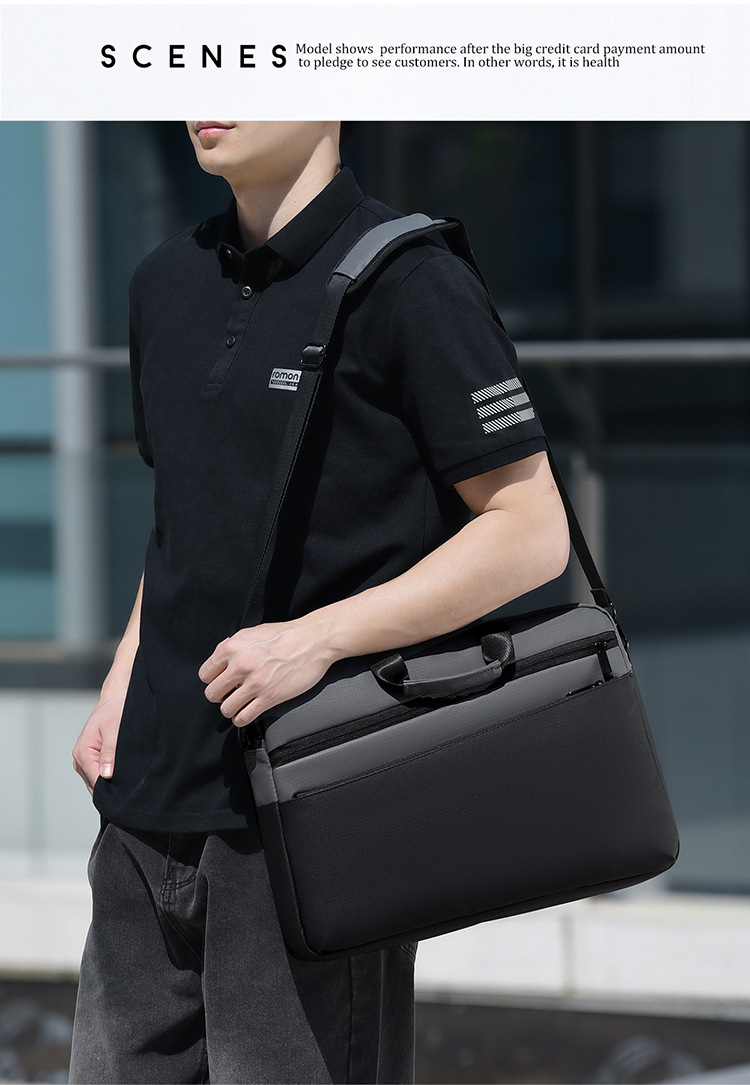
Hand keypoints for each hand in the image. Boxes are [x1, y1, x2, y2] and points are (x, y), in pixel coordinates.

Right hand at [72, 699, 122, 795]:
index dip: (110, 788)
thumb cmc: (114, 711)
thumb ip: (110, 752)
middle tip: (130, 786)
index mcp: (83, 752)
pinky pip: (98, 775)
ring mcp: (83, 761)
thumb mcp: (113, 729)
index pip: (95, 781)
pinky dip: (108, 777)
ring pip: (96, 782)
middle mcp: (80, 759)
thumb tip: (107, 774)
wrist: (114, 701)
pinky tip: (120, 773)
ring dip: (110, 782)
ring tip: (126, 777)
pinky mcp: (90, 760)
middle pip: (94, 785)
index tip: (126, 790)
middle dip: (111, 787)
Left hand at [198, 620, 335, 727]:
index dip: (213, 679)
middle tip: (230, 693)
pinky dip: (242, 718)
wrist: (312, 641)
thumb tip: (220, 658)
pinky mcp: (269, 696)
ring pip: (225, 708)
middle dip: (220, 695)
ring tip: (239, 704)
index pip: (205, 674)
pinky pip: (243, 717)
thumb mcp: (252, 632)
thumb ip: (233, 645)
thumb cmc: (286, 635)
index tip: (220, 682)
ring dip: (231, 709)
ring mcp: (254, 683)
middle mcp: (240, 665)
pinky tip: (247, 712)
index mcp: (232, 648)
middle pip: (212, 693)